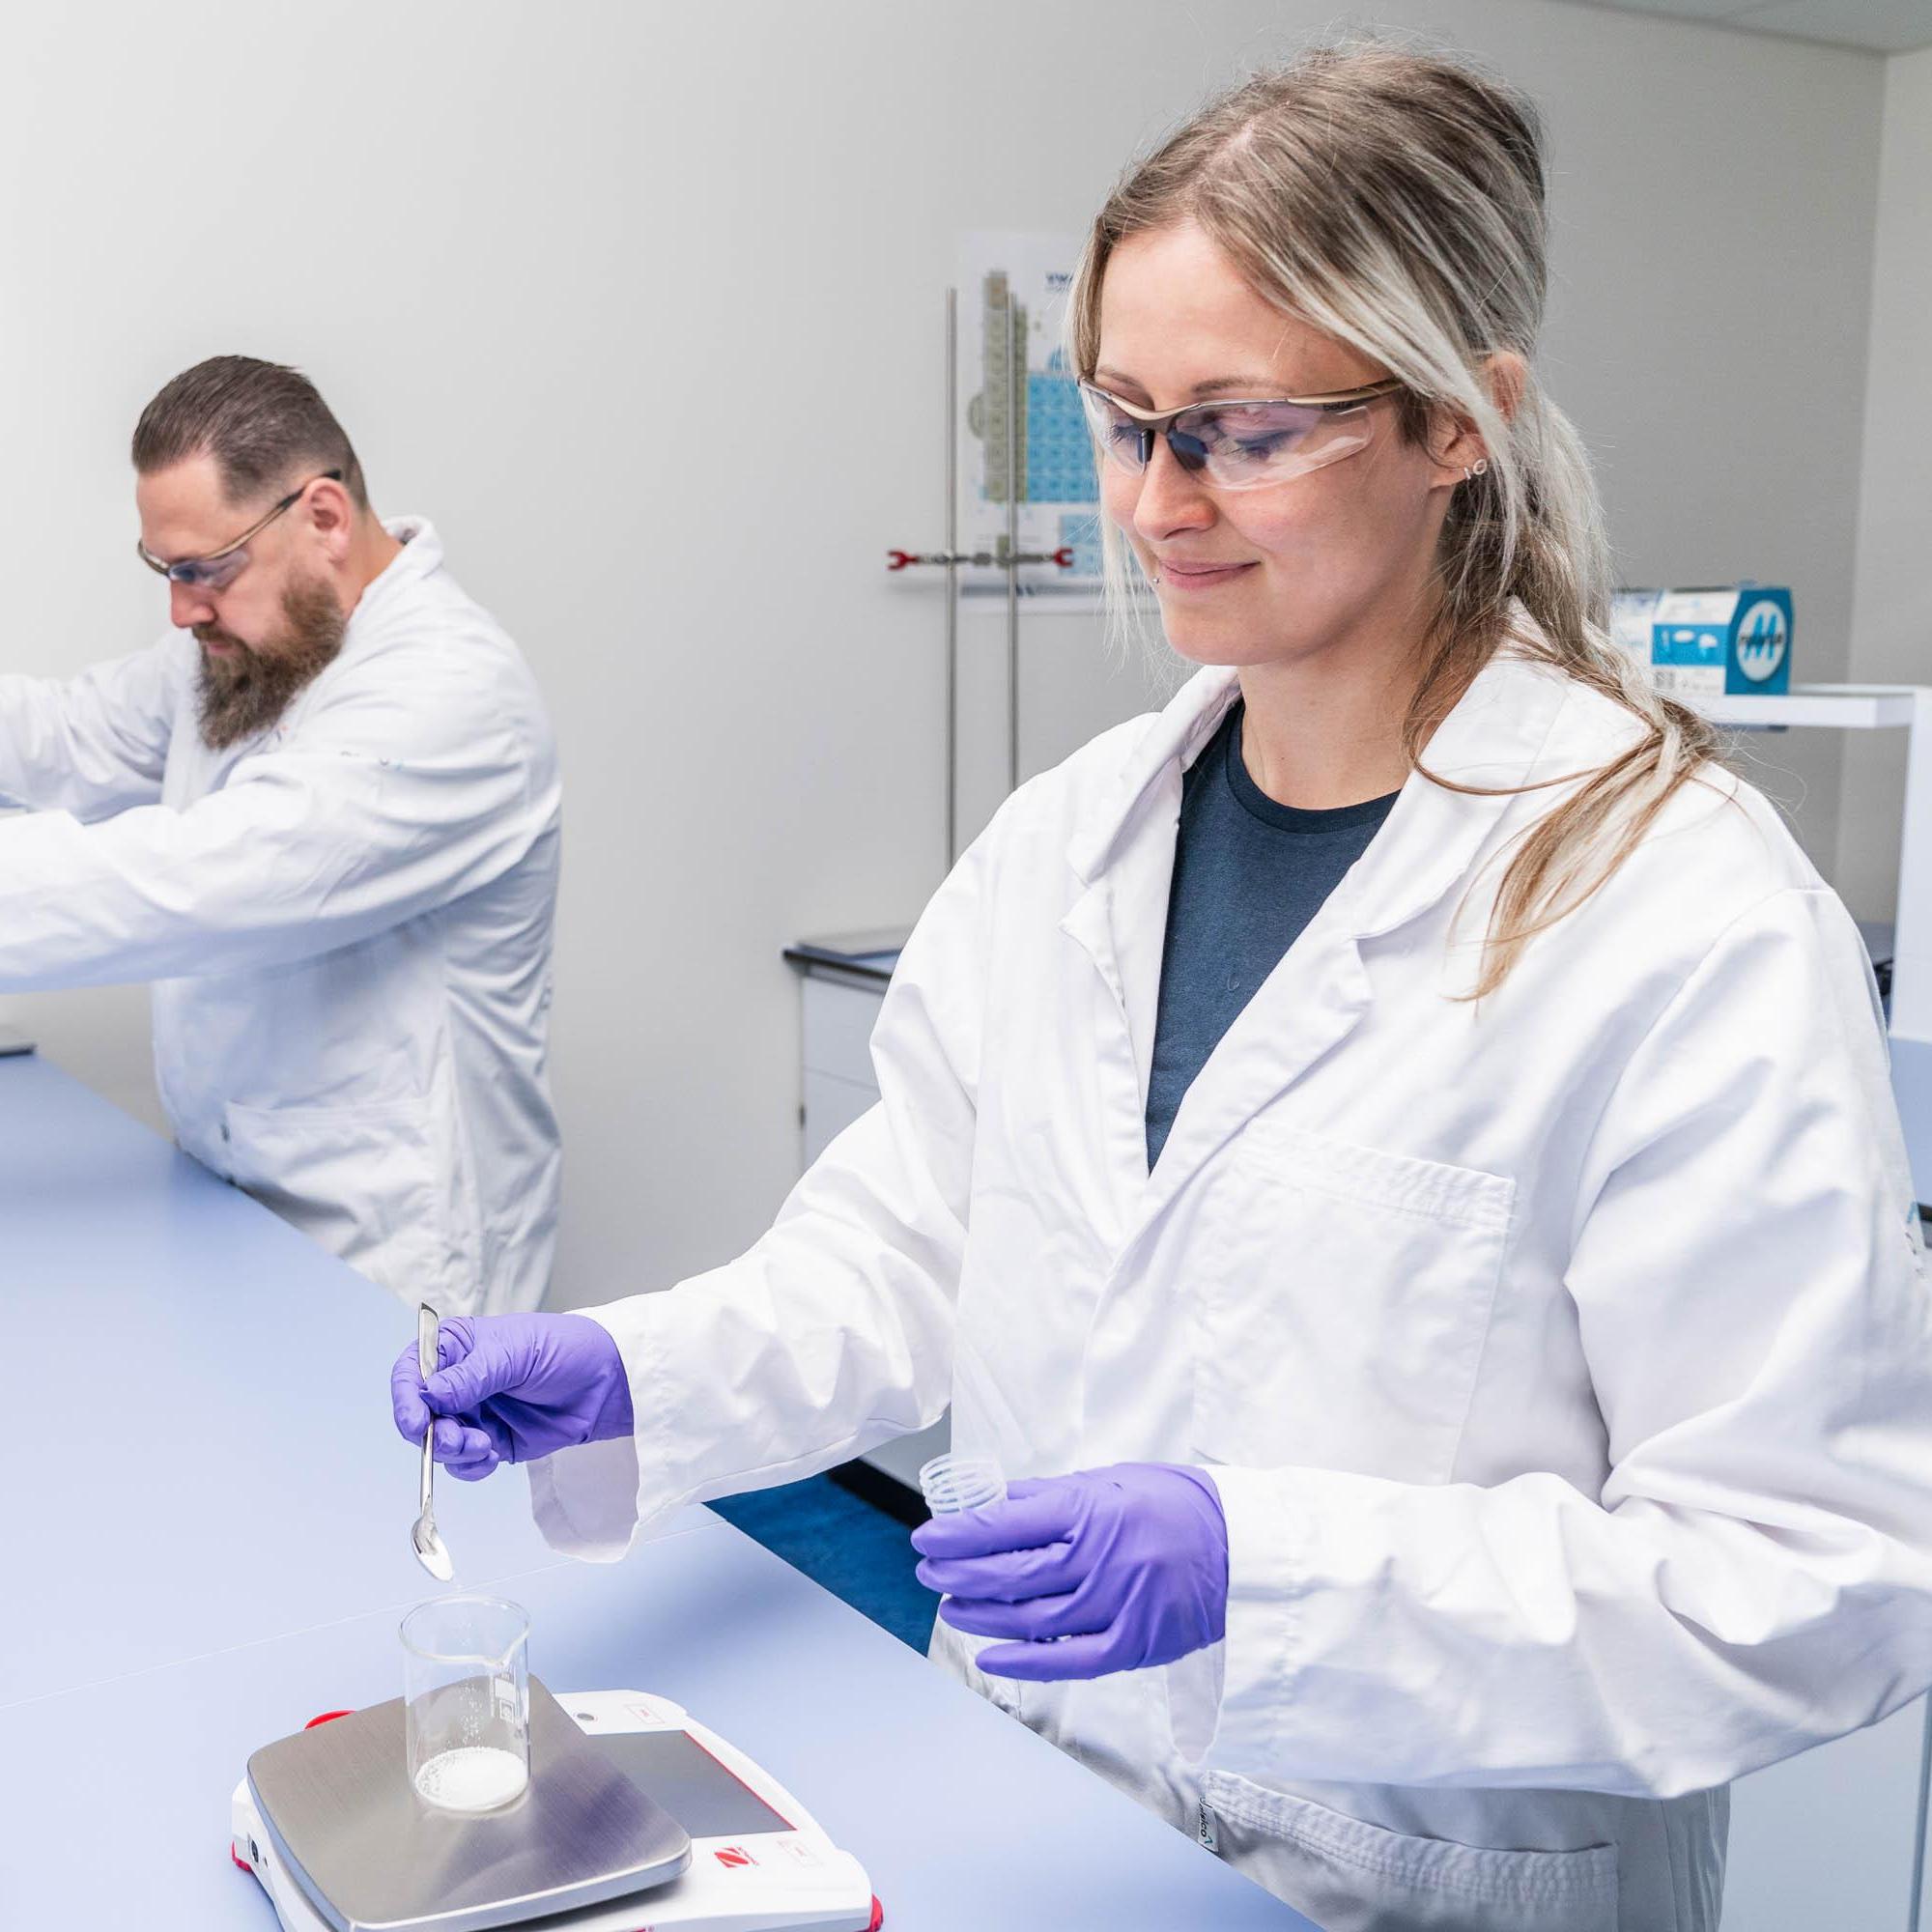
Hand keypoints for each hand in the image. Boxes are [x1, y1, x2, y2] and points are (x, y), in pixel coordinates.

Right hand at [389, 1313, 634, 1480]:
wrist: (607, 1382)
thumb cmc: (563, 1349)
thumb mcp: (515, 1354)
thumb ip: (471, 1376)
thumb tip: (428, 1394)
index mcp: (457, 1348)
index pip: (413, 1371)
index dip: (407, 1398)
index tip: (415, 1422)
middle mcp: (458, 1382)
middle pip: (420, 1415)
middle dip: (432, 1432)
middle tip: (457, 1439)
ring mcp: (474, 1413)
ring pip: (439, 1443)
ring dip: (453, 1451)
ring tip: (485, 1446)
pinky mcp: (492, 1441)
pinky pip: (465, 1463)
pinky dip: (471, 1466)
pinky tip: (492, 1456)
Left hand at [911, 1463, 1227, 1679]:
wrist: (1242, 1546)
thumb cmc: (1174, 1504)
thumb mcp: (1110, 1480)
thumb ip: (1050, 1496)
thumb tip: (993, 1502)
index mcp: (1091, 1509)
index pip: (1005, 1523)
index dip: (958, 1533)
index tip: (927, 1535)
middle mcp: (1100, 1558)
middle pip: (1010, 1573)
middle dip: (958, 1573)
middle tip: (929, 1570)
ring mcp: (1117, 1604)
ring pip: (1031, 1618)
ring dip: (982, 1615)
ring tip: (952, 1606)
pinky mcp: (1135, 1643)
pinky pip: (1069, 1660)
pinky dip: (1025, 1661)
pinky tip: (990, 1656)